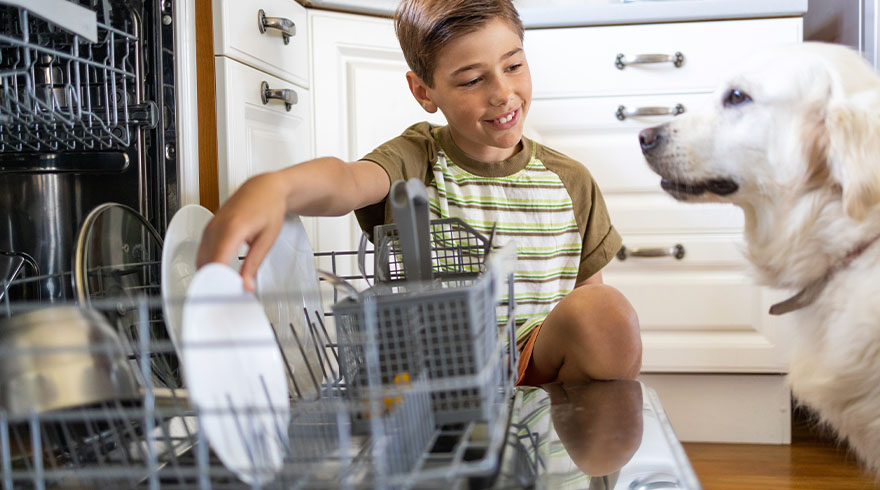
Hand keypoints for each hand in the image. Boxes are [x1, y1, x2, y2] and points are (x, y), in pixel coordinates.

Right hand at [196, 172, 288, 290]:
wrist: (264, 189)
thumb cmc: (268, 208)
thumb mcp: (267, 239)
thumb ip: (254, 264)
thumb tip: (246, 285)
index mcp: (232, 229)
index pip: (217, 263)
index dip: (219, 283)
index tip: (226, 296)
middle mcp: (216, 227)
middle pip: (206, 264)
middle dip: (214, 283)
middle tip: (228, 296)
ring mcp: (210, 227)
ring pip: (201, 259)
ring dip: (210, 275)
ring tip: (224, 287)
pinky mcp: (208, 229)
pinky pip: (202, 252)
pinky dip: (208, 265)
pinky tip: (220, 273)